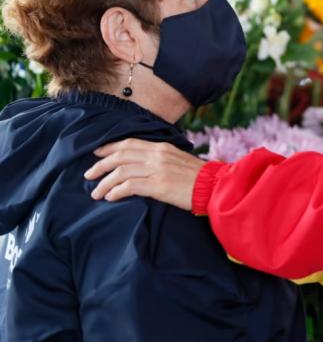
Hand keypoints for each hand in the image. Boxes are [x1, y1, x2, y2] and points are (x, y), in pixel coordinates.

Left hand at [84, 139, 205, 210]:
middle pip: (120, 156)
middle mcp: (157, 155)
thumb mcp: (179, 160)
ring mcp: (157, 170)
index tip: (96, 153)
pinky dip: (116, 191)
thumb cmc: (198, 177)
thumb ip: (161, 159)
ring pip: (121, 172)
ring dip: (104, 183)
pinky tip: (110, 197)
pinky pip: (129, 186)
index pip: (129, 144)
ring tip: (96, 193)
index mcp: (161, 147)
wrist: (214, 186)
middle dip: (100, 165)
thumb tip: (144, 164)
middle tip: (88, 175)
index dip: (109, 148)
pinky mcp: (158, 186)